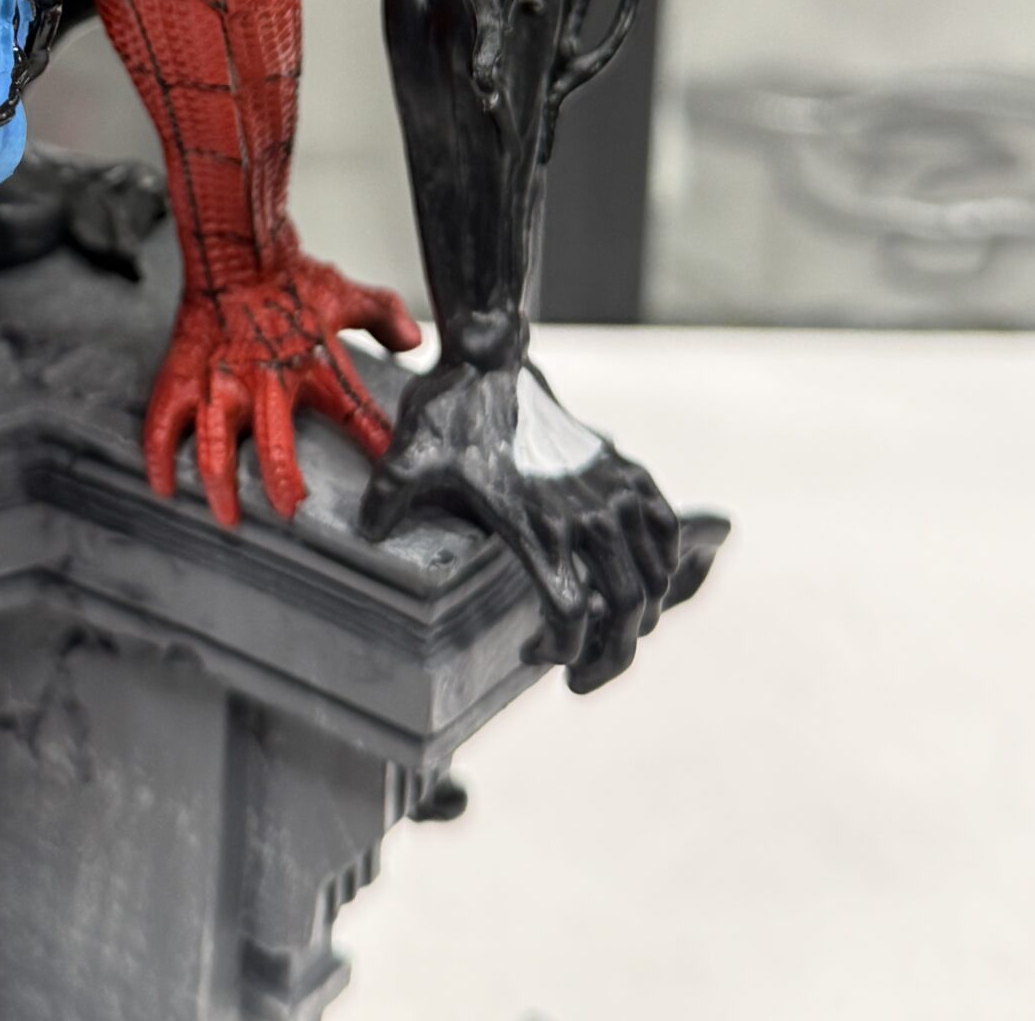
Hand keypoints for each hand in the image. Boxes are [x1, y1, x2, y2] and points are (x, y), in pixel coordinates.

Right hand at [144, 242, 420, 527]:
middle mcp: (264, 377)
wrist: (236, 247)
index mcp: (310, 364)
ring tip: (226, 516)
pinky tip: (161, 484)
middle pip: (274, 440)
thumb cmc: (289, 276)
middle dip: (280, 481)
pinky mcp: (183, 371)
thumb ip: (383, 318)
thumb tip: (413, 341)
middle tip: (287, 510)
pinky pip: (164, 418)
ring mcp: (219, 377)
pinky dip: (159, 454)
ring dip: (219, 482)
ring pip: (214, 440)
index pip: (353, 410)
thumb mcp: (346, 295)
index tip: (390, 473)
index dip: (374, 441)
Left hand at [359, 360, 724, 692]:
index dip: (563, 651)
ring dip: (641, 617)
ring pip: (654, 576)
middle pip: (626, 610)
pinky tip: (644, 578)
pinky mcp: (621, 469)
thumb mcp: (409, 458)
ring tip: (612, 636)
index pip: (572, 616)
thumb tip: (370, 534)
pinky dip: (665, 561)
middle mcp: (584, 516)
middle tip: (580, 678)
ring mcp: (610, 492)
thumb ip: (388, 499)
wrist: (490, 356)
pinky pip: (664, 527)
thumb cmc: (449, 411)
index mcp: (536, 526)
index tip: (535, 656)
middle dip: (611, 658)